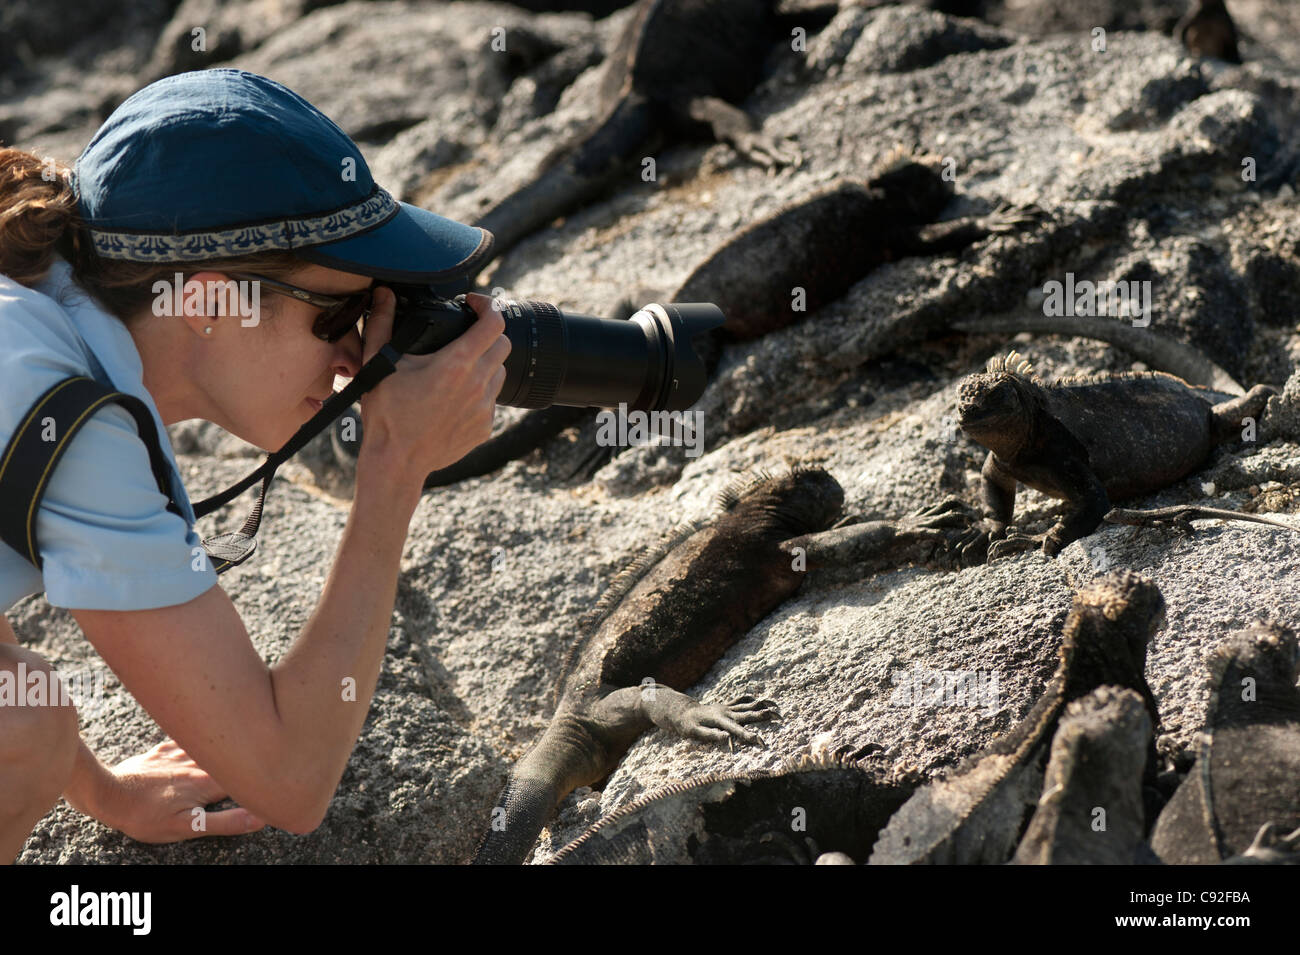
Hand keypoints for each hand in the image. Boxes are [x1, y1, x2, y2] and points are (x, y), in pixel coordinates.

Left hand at [93, 739, 264, 843]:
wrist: (107, 794)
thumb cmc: (144, 817)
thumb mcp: (185, 827)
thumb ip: (224, 821)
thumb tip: (259, 818)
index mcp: (208, 782)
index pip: (244, 778)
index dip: (259, 778)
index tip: (274, 778)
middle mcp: (198, 763)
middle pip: (230, 758)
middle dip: (244, 758)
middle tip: (262, 755)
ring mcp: (179, 754)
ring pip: (210, 745)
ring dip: (223, 746)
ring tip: (237, 743)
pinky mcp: (162, 751)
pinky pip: (185, 739)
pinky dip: (196, 739)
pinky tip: (199, 737)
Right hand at [355, 289, 510, 482]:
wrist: (397, 462)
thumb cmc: (387, 413)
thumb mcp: (379, 363)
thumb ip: (382, 323)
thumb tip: (383, 293)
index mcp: (457, 364)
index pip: (494, 323)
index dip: (488, 305)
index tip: (474, 304)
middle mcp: (478, 384)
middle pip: (503, 345)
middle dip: (488, 333)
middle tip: (467, 334)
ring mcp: (485, 408)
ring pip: (500, 372)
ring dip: (486, 363)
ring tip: (459, 367)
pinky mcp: (486, 427)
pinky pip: (492, 401)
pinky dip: (480, 393)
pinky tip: (455, 397)